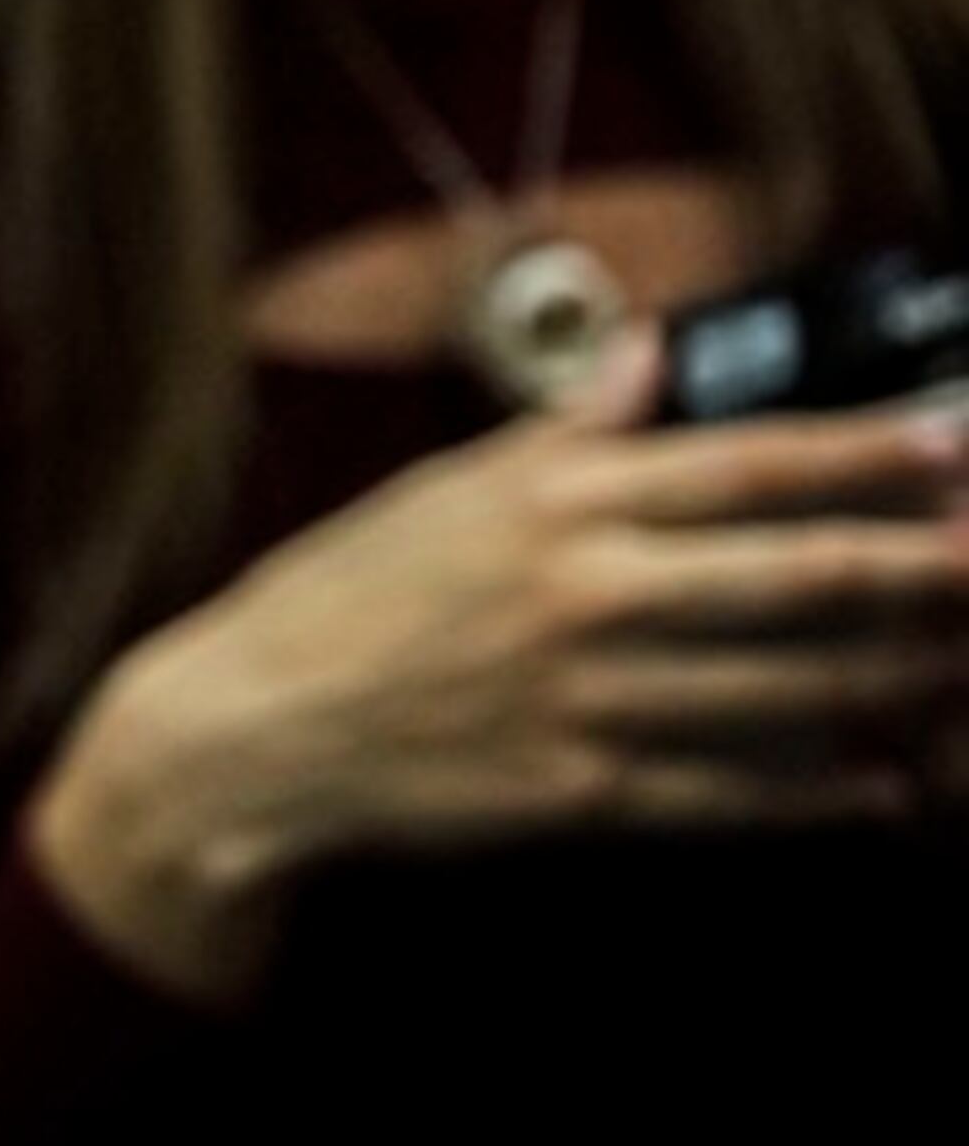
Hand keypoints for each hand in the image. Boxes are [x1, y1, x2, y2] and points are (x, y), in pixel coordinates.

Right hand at [32, 335, 968, 1004]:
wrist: (247, 730)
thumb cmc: (337, 601)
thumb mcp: (438, 488)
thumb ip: (562, 425)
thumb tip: (650, 352)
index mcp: (550, 500)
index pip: (744, 464)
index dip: (865, 457)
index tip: (952, 448)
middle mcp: (581, 591)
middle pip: (798, 577)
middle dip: (920, 570)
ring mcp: (586, 698)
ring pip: (789, 690)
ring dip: (897, 680)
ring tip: (960, 665)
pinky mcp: (580, 792)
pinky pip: (733, 793)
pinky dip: (820, 792)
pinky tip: (882, 784)